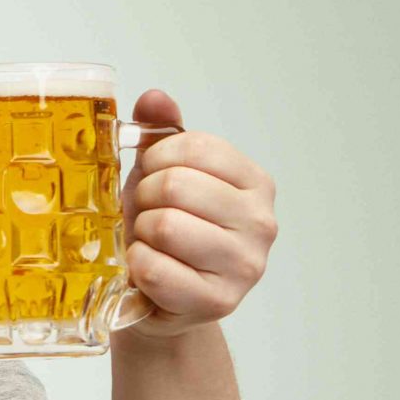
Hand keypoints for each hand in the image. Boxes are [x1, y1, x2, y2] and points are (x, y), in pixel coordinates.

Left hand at [116, 88, 278, 338]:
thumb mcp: (163, 175)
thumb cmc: (165, 233)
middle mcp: (262, 222)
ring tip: (149, 242)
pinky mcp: (219, 301)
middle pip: (177, 186)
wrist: (160, 300)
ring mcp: (246, 265)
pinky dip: (138, 266)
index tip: (151, 176)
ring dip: (141, 233)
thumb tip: (155, 98)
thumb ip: (161, 133)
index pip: (195, 147)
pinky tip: (147, 269)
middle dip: (144, 198)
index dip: (156, 159)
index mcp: (256, 183)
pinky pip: (156, 269)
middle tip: (145, 214)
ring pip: (166, 227)